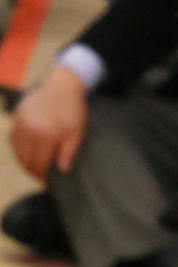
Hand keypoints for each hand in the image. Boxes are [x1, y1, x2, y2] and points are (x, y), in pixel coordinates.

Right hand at [9, 67, 88, 181]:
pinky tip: (27, 151)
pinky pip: (13, 138)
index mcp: (45, 136)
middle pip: (24, 159)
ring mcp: (20, 123)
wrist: (62, 86)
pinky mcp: (16, 117)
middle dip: (31, 170)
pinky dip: (18, 147)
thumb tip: (61, 170)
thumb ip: (68, 152)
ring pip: (16, 149)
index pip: (37, 163)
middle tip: (40, 175)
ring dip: (23, 160)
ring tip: (33, 165)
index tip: (46, 180)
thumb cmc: (73, 111)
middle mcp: (28, 130)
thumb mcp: (76, 133)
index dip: (41, 175)